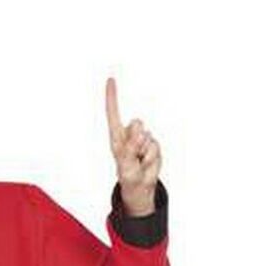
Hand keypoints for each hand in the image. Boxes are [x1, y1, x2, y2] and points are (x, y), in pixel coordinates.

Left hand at [105, 76, 161, 216]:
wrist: (140, 186)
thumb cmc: (128, 174)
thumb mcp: (125, 164)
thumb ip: (130, 148)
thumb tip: (139, 131)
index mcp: (117, 137)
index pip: (113, 113)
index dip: (112, 96)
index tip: (110, 79)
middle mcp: (129, 134)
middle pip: (136, 124)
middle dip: (137, 140)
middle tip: (134, 156)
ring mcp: (142, 138)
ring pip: (147, 136)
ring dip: (144, 152)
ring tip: (139, 162)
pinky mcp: (153, 144)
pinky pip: (155, 146)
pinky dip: (152, 157)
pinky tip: (146, 162)